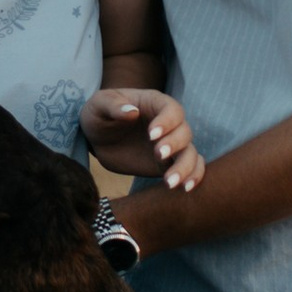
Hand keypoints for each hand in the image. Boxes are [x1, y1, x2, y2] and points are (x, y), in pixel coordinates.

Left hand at [80, 89, 202, 188]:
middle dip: (175, 144)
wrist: (97, 138)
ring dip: (185, 167)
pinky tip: (185, 188)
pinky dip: (193, 177)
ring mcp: (171, 145)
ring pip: (191, 153)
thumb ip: (113, 106)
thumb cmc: (99, 114)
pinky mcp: (168, 164)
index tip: (152, 135)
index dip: (167, 122)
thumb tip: (132, 112)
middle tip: (158, 154)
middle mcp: (169, 124)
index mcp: (155, 103)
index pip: (172, 110)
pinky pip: (190, 169)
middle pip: (185, 132)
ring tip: (170, 182)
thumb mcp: (99, 105)